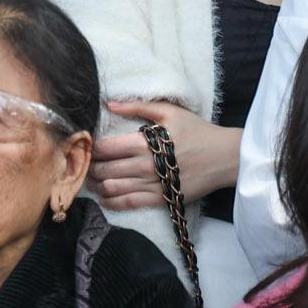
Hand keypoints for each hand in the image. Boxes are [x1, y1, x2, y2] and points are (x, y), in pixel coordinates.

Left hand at [94, 100, 237, 211]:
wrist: (224, 157)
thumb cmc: (197, 131)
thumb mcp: (169, 111)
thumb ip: (138, 106)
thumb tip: (110, 104)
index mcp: (144, 143)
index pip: (106, 148)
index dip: (91, 149)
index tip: (85, 147)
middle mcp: (145, 166)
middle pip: (106, 170)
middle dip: (90, 168)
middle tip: (83, 165)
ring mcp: (152, 185)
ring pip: (113, 189)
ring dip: (97, 186)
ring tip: (90, 180)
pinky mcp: (161, 200)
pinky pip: (130, 204)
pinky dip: (112, 202)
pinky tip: (104, 199)